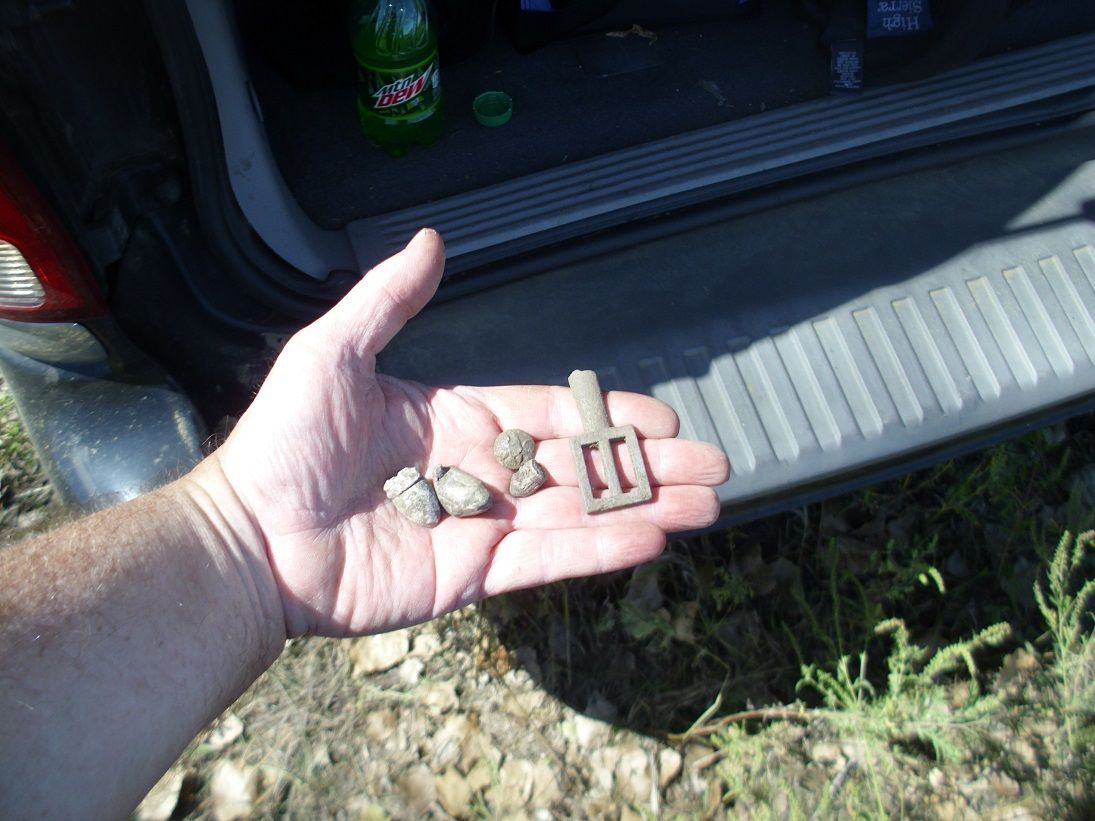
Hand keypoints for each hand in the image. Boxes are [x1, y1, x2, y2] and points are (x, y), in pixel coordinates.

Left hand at [193, 229, 729, 637]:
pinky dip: (598, 551)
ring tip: (706, 506)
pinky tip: (651, 539)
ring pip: (578, 514)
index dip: (608, 415)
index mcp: (458, 418)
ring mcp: (482, 526)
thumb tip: (429, 239)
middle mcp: (481, 472)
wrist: (250, 536)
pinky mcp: (472, 575)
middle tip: (714, 467)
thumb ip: (388, 301)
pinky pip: (546, 561)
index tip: (665, 417)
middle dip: (648, 466)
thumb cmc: (284, 442)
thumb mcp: (332, 352)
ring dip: (643, 509)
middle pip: (581, 466)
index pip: (552, 413)